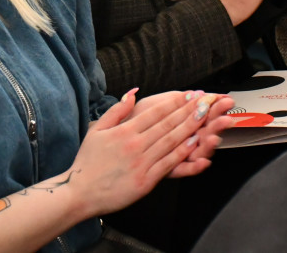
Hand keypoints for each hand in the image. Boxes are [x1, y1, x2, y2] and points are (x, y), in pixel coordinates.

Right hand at [68, 89, 221, 215]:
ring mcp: (142, 163)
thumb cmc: (88, 162)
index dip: (174, 102)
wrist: (81, 192)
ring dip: (190, 128)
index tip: (188, 95)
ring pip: (171, 141)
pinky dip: (182, 152)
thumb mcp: (97, 130)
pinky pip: (168, 163)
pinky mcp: (146, 180)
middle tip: (203, 101)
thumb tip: (133, 93)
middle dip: (188, 111)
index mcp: (124, 131)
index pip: (155, 113)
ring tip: (204, 117)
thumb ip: (116, 111)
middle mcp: (135, 145)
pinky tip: (194, 143)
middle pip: (167, 124)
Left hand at [130, 91, 235, 177]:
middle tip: (228, 118)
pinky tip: (203, 162)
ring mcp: (174, 155)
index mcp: (177, 123)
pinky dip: (194, 167)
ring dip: (208, 145)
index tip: (225, 100)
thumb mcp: (150, 106)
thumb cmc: (129, 124)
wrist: (110, 144)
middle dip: (216, 123)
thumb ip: (172, 100)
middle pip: (203, 131)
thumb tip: (195, 91)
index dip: (214, 108)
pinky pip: (182, 169)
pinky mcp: (166, 170)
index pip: (200, 115)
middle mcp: (179, 140)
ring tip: (215, 137)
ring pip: (196, 151)